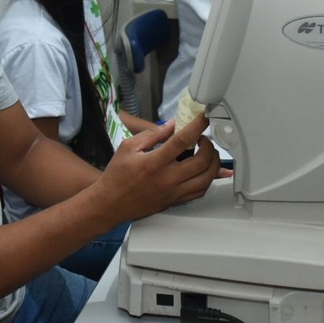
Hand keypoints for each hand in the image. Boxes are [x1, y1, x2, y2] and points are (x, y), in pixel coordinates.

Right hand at [93, 114, 221, 221]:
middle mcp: (167, 179)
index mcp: (154, 162)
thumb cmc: (117, 175)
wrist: (110, 203)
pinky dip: (208, 180)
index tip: (203, 119)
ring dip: (213, 164)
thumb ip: (152, 135)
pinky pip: (199, 192)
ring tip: (209, 154)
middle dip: (209, 146)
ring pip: (206, 179)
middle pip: (201, 162)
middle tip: (204, 139)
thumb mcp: (128, 147)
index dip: (196, 127)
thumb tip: (172, 125)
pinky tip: (206, 172)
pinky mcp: (175, 201)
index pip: (182, 141)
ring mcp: (173, 192)